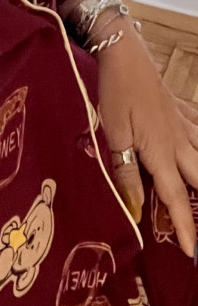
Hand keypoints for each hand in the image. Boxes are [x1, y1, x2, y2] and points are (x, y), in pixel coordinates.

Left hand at [95, 21, 197, 258]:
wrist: (125, 52)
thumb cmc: (116, 92)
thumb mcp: (114, 134)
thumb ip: (126, 172)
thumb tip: (136, 210)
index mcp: (161, 152)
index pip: (176, 198)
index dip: (186, 228)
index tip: (194, 253)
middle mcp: (178, 141)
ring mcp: (182, 123)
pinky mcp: (180, 109)